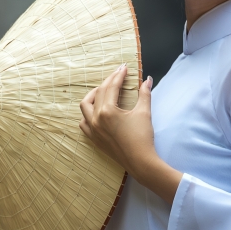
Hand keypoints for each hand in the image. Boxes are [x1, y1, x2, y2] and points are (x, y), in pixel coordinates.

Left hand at [79, 64, 182, 203]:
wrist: (140, 162)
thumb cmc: (142, 137)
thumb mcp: (144, 112)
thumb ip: (144, 94)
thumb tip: (147, 80)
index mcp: (107, 111)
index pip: (111, 87)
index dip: (118, 75)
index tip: (124, 68)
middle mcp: (95, 118)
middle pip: (98, 92)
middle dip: (108, 81)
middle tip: (118, 75)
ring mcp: (92, 129)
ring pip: (84, 106)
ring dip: (93, 95)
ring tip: (103, 90)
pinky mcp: (93, 138)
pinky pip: (83, 122)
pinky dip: (87, 114)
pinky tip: (95, 111)